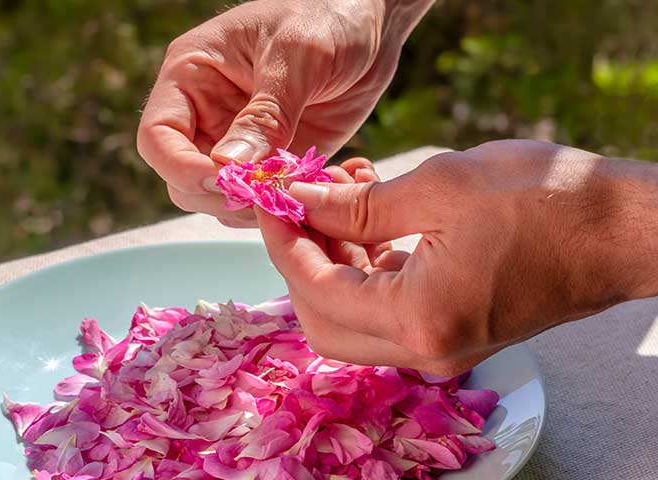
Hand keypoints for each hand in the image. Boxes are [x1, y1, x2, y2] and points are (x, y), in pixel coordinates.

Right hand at [137, 0, 432, 226]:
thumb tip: (226, 165)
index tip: (226, 181)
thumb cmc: (327, 16)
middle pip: (183, 179)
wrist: (370, 21)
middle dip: (220, 195)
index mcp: (191, 76)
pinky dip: (280, 207)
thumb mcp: (297, 57)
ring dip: (252, 208)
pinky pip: (261, 199)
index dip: (182, 168)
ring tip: (295, 192)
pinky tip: (311, 190)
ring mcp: (237, 141)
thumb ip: (265, 113)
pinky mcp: (272, 160)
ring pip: (220, 198)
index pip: (158, 137)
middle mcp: (205, 114)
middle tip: (269, 194)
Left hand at [258, 140, 657, 374]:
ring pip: (351, 317)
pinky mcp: (453, 331)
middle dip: (299, 259)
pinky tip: (367, 220)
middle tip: (297, 203)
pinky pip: (385, 311)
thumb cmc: (548, 201)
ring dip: (332, 260)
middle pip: (323, 319)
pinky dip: (364, 270)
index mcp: (419, 320)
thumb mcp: (439, 188)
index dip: (282, 242)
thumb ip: (355, 205)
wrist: (623, 230)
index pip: (316, 290)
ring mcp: (440, 348)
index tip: (267, 200)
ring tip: (337, 195)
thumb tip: (297, 201)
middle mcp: (425, 350)